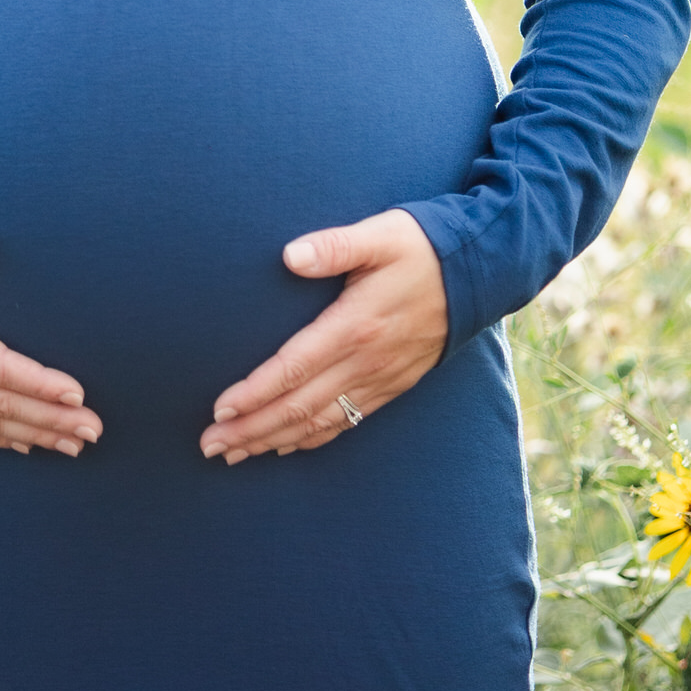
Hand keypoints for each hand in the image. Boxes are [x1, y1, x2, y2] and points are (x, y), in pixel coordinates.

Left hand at [200, 210, 446, 463]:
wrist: (480, 272)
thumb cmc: (421, 246)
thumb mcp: (379, 235)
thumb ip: (333, 246)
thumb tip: (289, 256)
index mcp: (355, 325)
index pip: (293, 369)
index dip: (254, 393)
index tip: (219, 410)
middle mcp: (365, 362)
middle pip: (299, 407)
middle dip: (251, 429)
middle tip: (210, 447)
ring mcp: (380, 379)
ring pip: (319, 423)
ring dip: (274, 441)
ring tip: (235, 455)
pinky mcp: (392, 386)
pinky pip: (346, 422)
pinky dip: (312, 439)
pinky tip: (287, 447)